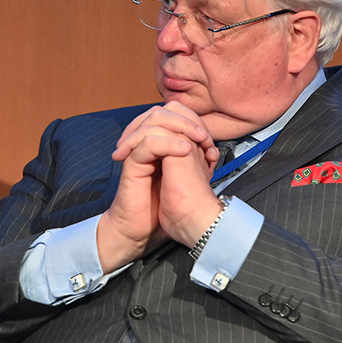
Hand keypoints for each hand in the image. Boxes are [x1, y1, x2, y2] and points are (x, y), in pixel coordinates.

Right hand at [97, 103, 221, 272]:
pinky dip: (168, 142)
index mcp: (157, 144)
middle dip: (187, 119)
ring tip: (199, 140)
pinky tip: (184, 151)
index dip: (192, 120)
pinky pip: (147, 142)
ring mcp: (137, 151)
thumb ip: (191, 157)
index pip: (171, 114)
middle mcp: (145, 144)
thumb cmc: (162, 209)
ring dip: (180, 126)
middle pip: (161, 111)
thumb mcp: (184, 177)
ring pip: (153, 120)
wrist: (142, 231)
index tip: (209, 141)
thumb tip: (209, 144)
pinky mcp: (132, 163)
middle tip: (204, 137)